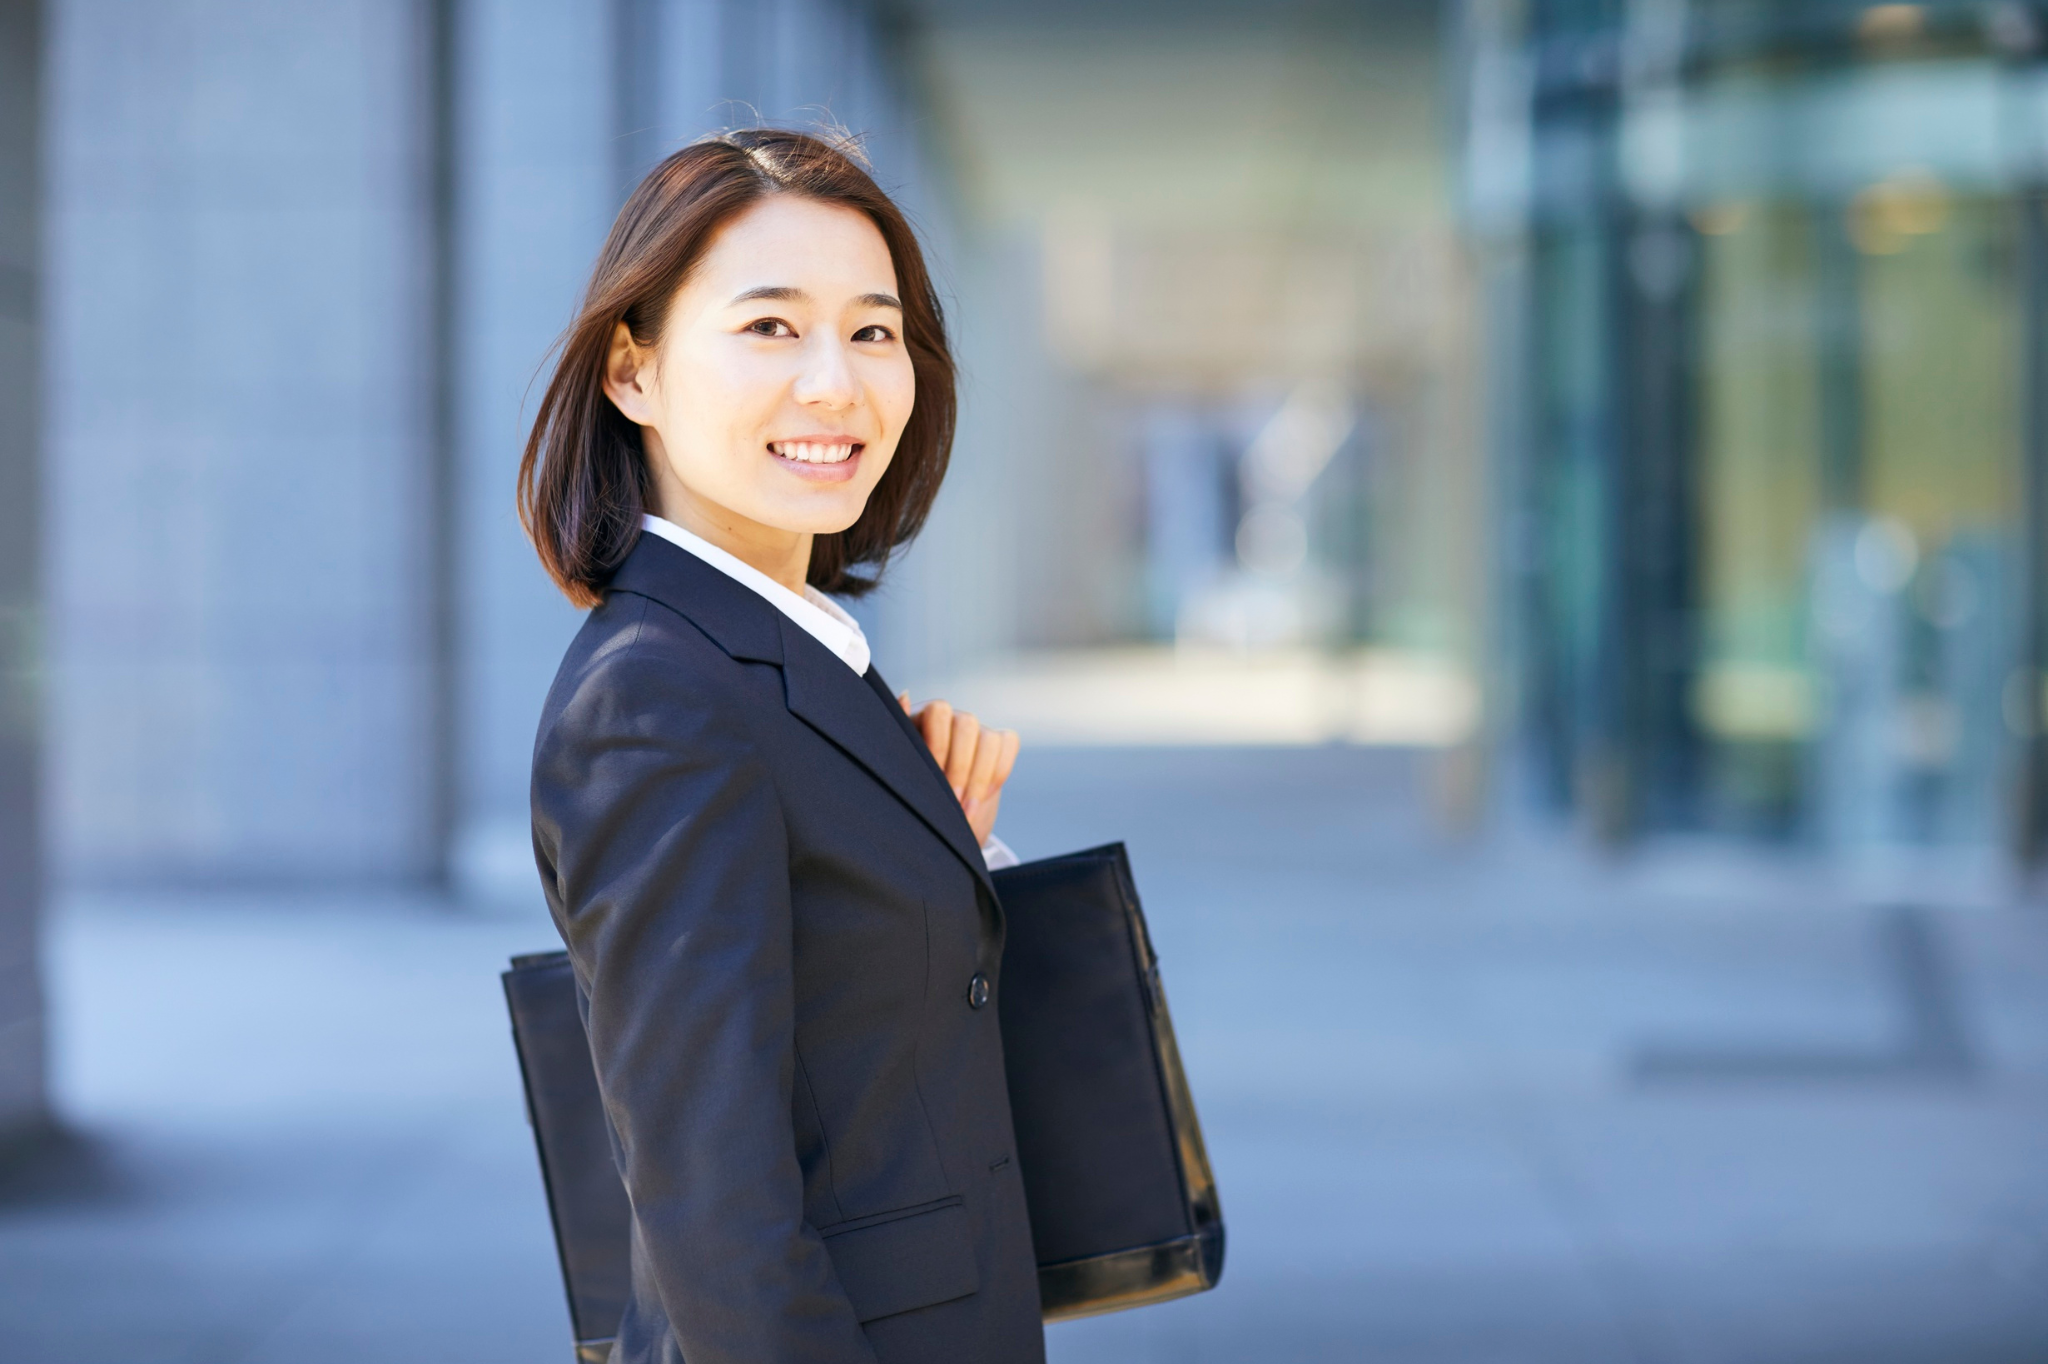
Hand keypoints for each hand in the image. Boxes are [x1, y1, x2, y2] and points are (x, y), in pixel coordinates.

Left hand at [898, 694, 1018, 847]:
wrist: (937, 813)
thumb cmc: (913, 788)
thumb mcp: (900, 768)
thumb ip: (899, 739)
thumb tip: (905, 696)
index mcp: (923, 718)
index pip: (938, 712)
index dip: (939, 744)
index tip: (934, 776)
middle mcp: (952, 719)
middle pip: (967, 724)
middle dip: (961, 767)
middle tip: (953, 801)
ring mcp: (977, 730)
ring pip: (990, 739)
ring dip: (980, 778)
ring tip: (967, 810)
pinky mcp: (998, 744)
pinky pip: (1008, 744)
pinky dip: (998, 772)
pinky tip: (983, 797)